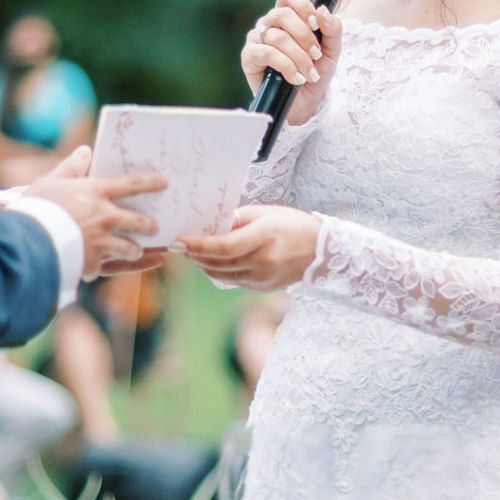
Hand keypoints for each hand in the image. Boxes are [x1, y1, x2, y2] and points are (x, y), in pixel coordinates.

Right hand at [24, 146, 167, 279]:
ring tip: (138, 250)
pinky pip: (117, 267)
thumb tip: (85, 151)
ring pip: (131, 248)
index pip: (131, 184)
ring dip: (137, 249)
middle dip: (149, 225)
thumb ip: (70, 168)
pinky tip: (145, 264)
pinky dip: (131, 266)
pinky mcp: (94, 264)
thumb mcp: (49, 182)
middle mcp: (105, 218)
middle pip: (139, 221)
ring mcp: (102, 243)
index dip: (150, 182)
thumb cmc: (34, 209)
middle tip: (153, 226)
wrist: (24, 242)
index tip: (163, 183)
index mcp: (95, 193)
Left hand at [176, 205, 320, 290]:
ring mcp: (263, 277)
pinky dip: (217, 271)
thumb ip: (237, 219)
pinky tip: (210, 262)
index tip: (179, 241)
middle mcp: (263, 261)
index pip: (223, 246)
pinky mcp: (262, 287)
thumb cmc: (293, 225)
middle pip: (218, 262)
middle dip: (194, 254)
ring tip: (190, 253)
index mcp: (264, 237)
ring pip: (221, 274)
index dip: (198, 245)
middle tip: (178, 246)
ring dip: (202, 264)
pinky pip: (232, 280)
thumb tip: (211, 225)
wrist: (322, 251)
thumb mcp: (266, 213)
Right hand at [242, 0, 341, 128]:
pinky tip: (295, 78)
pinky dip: (286, 66)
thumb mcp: (332, 50)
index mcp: (288, 16)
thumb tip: (323, 11)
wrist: (305, 102)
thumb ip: (332, 29)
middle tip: (316, 55)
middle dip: (305, 37)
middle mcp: (269, 23)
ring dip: (299, 57)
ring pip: (278, 37)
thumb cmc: (316, 71)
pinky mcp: (249, 57)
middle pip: (283, 14)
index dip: (302, 5)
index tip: (316, 23)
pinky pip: (266, 53)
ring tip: (309, 73)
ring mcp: (257, 39)